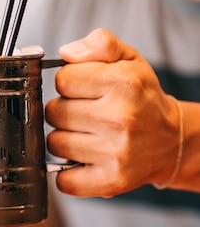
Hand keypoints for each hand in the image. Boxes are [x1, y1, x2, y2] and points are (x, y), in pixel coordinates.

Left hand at [45, 28, 180, 196]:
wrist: (171, 141)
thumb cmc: (144, 100)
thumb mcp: (129, 60)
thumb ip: (100, 44)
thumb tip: (67, 52)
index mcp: (124, 84)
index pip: (63, 79)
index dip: (69, 83)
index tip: (81, 89)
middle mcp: (120, 119)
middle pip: (54, 112)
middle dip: (64, 111)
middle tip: (84, 114)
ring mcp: (115, 153)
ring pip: (54, 144)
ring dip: (64, 140)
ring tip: (84, 136)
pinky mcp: (110, 181)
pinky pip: (64, 181)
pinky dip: (67, 174)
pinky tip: (83, 160)